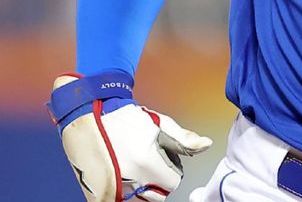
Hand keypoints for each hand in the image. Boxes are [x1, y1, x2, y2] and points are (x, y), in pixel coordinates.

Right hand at [48, 72, 211, 200]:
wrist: (86, 118)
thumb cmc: (122, 118)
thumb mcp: (159, 123)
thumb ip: (183, 139)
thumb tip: (206, 144)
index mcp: (147, 163)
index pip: (173, 182)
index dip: (171, 168)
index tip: (163, 157)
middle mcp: (130, 181)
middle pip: (158, 196)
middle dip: (159, 181)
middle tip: (149, 162)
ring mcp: (112, 191)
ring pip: (140, 201)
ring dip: (142, 189)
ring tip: (134, 167)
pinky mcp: (97, 195)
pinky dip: (125, 194)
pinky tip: (122, 175)